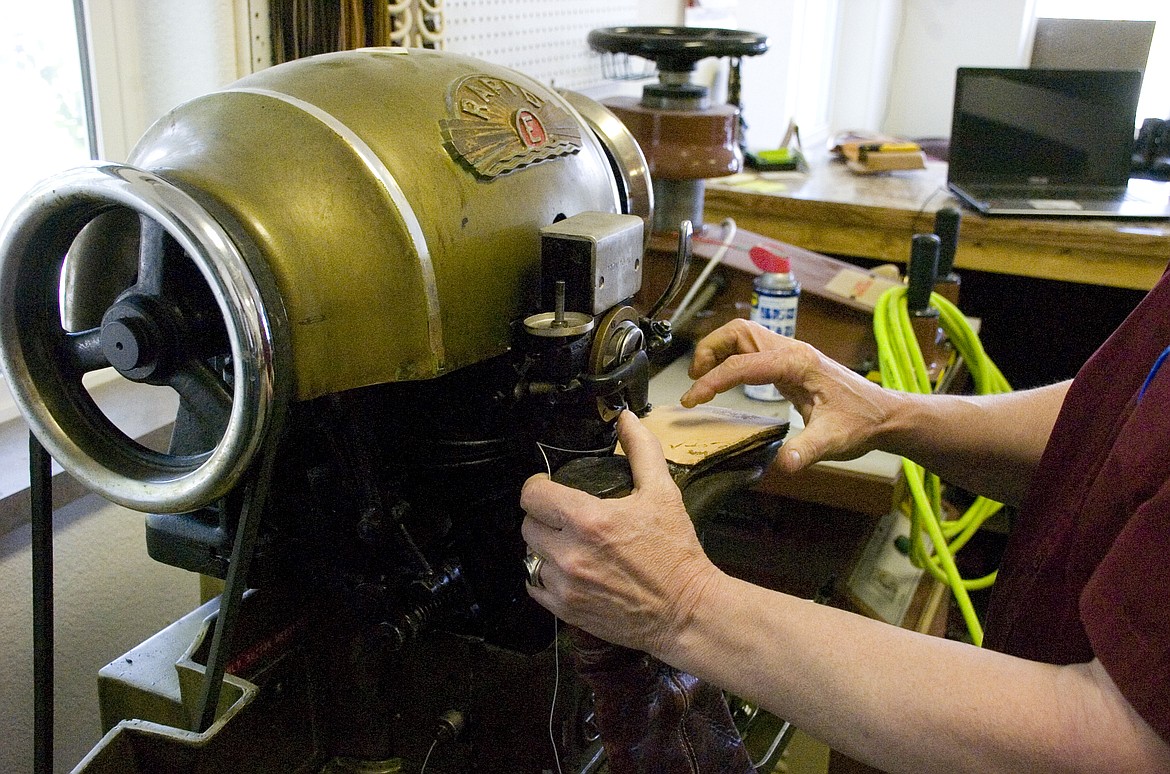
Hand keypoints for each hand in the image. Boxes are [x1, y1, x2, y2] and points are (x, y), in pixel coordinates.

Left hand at [520, 411, 722, 658]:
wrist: (687, 611)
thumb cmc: (675, 552)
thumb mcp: (662, 493)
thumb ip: (641, 451)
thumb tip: (627, 419)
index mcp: (588, 520)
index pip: (533, 495)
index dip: (538, 486)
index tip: (549, 488)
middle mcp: (570, 554)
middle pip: (528, 525)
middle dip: (543, 517)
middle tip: (563, 516)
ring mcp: (565, 585)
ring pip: (531, 557)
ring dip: (546, 548)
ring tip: (570, 545)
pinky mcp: (566, 611)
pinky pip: (536, 587)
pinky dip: (547, 578)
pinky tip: (569, 571)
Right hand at [680, 319, 899, 471]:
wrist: (885, 414)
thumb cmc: (862, 422)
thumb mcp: (835, 440)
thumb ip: (807, 450)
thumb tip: (783, 465)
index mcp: (797, 363)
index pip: (742, 363)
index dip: (713, 380)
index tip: (693, 399)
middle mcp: (791, 351)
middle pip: (738, 332)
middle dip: (710, 350)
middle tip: (695, 381)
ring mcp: (791, 354)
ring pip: (744, 336)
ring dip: (718, 351)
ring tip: (703, 380)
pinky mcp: (790, 363)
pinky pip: (753, 351)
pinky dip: (732, 359)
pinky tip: (727, 382)